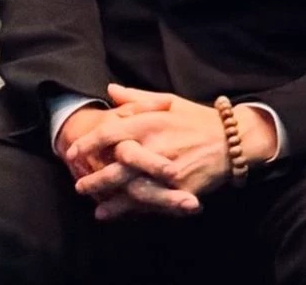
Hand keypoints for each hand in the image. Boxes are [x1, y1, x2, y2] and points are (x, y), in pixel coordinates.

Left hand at [61, 93, 201, 219]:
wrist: (232, 141)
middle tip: (79, 184)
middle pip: (116, 167)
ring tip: (95, 206)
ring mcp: (167, 172)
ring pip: (130, 190)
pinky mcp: (179, 191)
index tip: (73, 152)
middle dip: (94, 178)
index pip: (110, 133)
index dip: (88, 144)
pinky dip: (131, 211)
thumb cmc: (196, 119)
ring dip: (110, 200)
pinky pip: (150, 204)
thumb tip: (110, 90)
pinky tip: (118, 215)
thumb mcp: (168, 102)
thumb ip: (136, 98)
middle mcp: (156, 147)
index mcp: (151, 122)